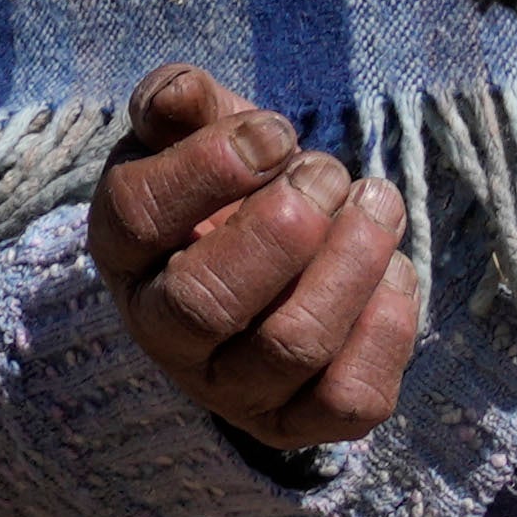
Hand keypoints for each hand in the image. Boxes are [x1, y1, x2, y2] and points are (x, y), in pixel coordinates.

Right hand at [92, 64, 417, 450]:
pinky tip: (391, 270)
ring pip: (291, 346)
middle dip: (284, 228)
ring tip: (378, 205)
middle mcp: (164, 335)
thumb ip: (180, 103)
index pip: (138, 216)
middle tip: (328, 173)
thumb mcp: (193, 136)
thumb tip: (181, 94)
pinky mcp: (301, 422)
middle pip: (206, 302)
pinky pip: (351, 396)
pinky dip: (388, 325)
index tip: (276, 131)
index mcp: (125, 252)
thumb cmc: (225, 191)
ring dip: (351, 264)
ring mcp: (232, 389)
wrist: (262, 265)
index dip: (211, 166)